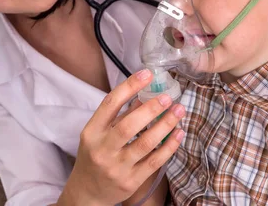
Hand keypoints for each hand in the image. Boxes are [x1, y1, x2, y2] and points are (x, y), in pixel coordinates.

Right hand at [57, 69, 184, 205]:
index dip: (129, 86)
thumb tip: (144, 95)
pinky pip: (154, 161)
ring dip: (165, 125)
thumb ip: (119, 115)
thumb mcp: (98, 134)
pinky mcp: (131, 181)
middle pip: (129, 126)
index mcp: (92, 132)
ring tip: (179, 111)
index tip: (147, 73)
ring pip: (145, 143)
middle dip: (151, 109)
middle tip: (167, 97)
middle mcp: (102, 149)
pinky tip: (179, 133)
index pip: (110, 104)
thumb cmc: (94, 156)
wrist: (87, 193)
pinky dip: (169, 146)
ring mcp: (117, 167)